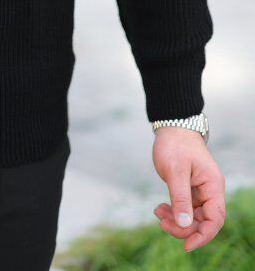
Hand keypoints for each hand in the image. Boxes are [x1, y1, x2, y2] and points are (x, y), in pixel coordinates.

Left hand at [152, 126, 225, 251]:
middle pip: (203, 221)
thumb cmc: (175, 145)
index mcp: (213, 186)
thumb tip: (184, 224)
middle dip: (183, 227)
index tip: (186, 245)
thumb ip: (180, 197)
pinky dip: (173, 212)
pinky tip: (159, 209)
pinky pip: (184, 209)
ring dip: (175, 220)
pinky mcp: (189, 190)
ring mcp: (200, 191)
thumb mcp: (175, 171)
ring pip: (192, 217)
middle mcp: (210, 191)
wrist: (171, 127)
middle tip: (161, 222)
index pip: (215, 219)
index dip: (203, 235)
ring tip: (157, 213)